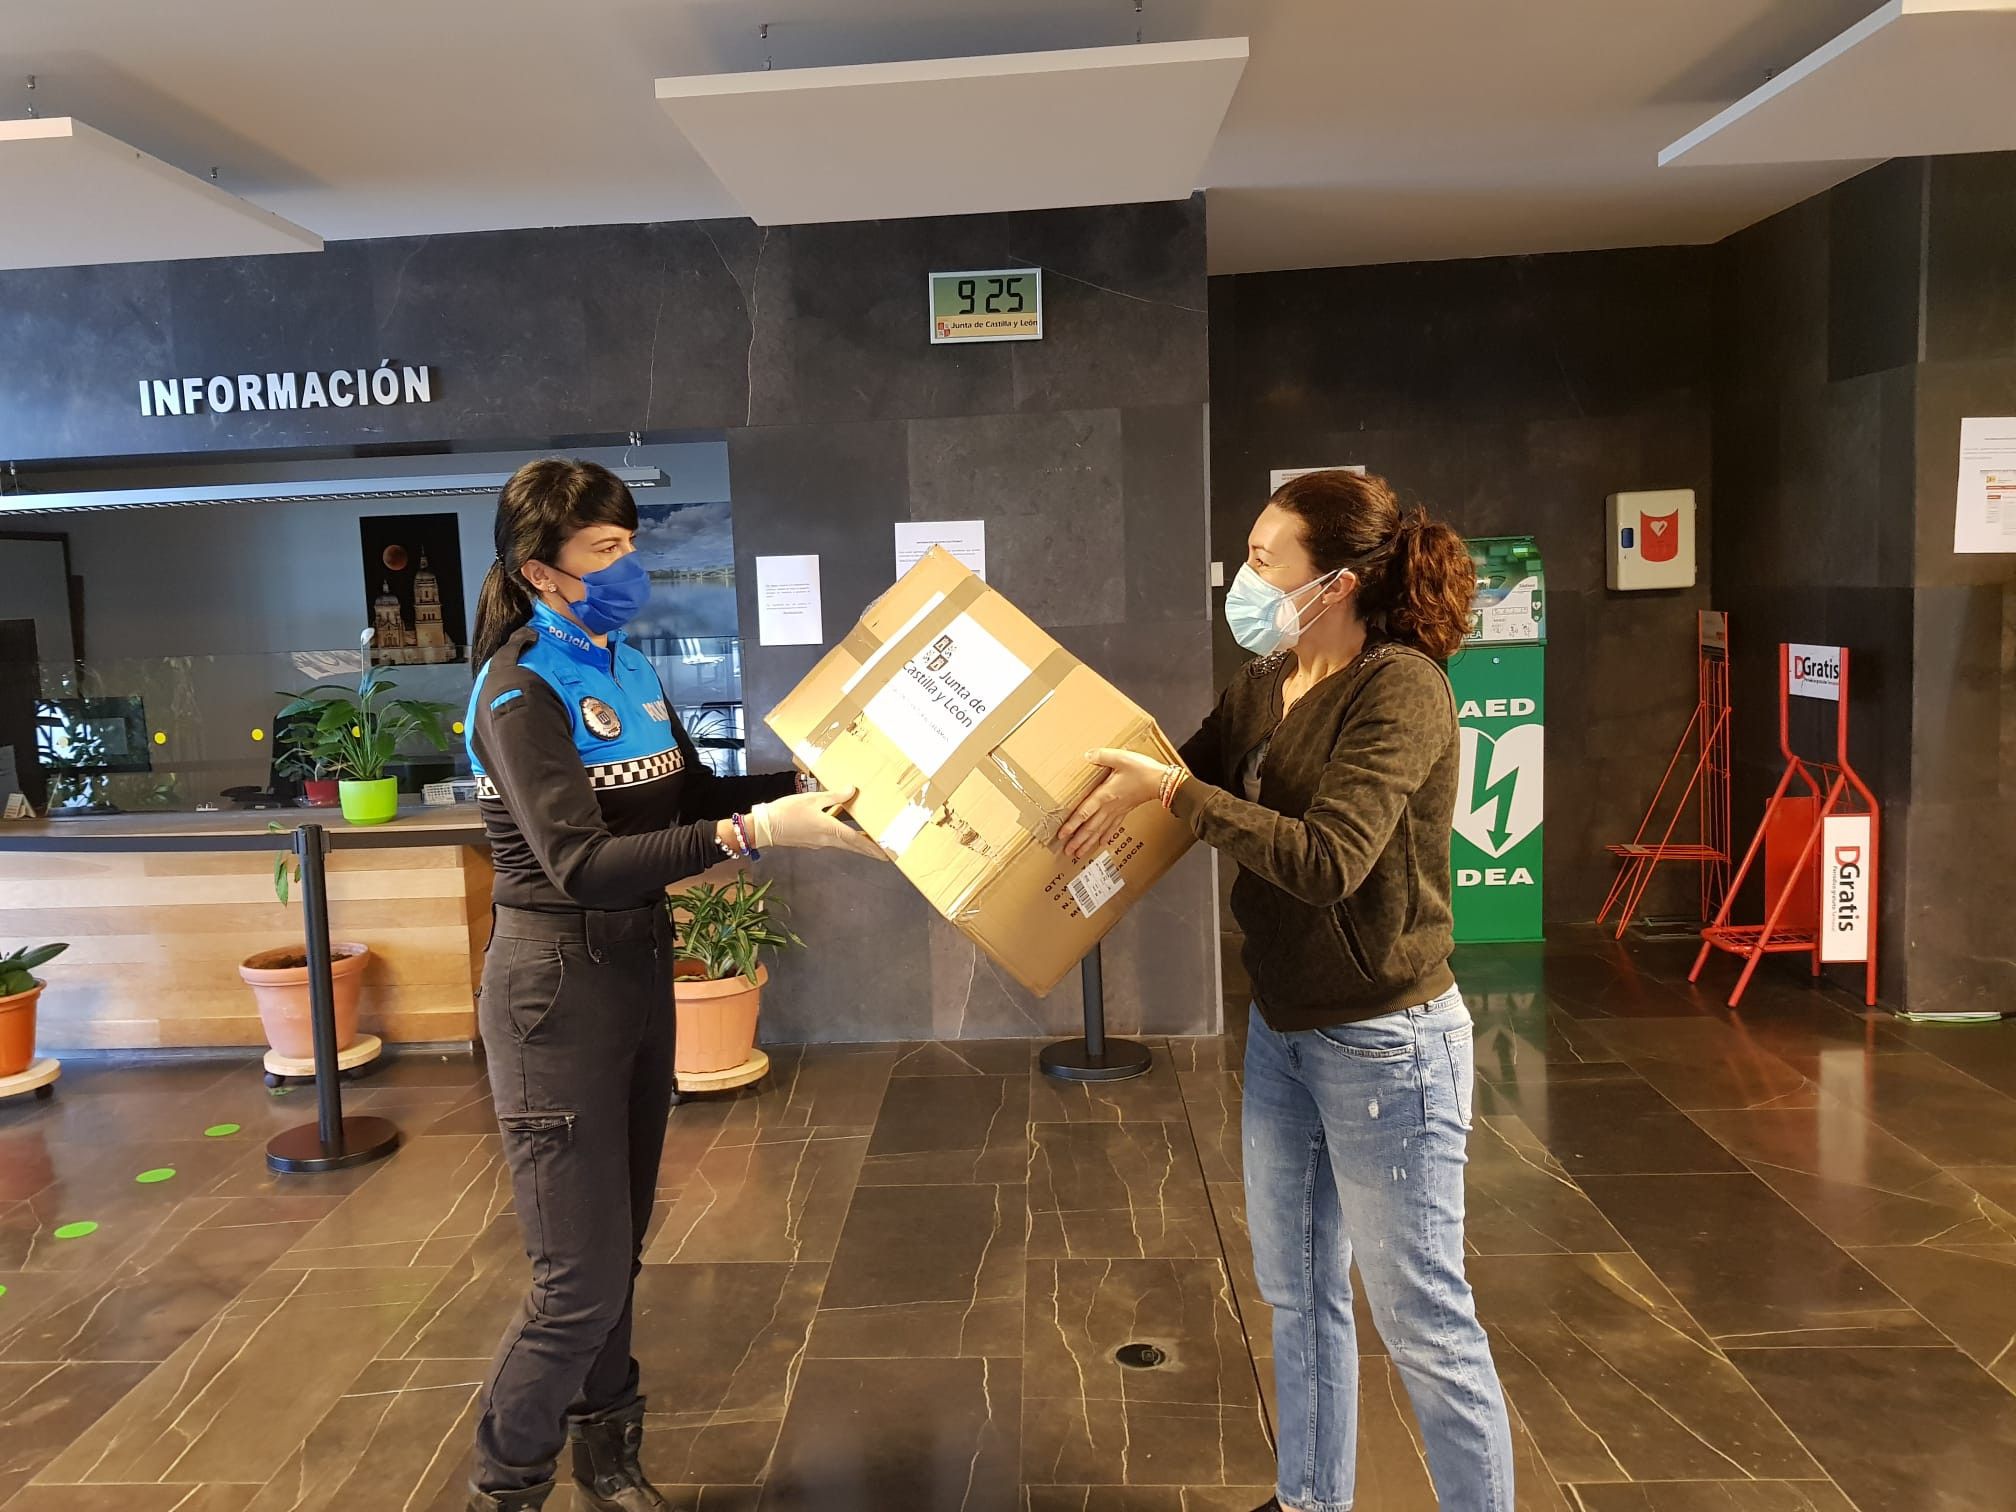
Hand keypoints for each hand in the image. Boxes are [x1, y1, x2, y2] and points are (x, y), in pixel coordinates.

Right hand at [752, 789, 883, 859]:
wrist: (765, 827)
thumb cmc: (787, 811)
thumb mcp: (811, 798)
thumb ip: (833, 796)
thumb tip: (852, 790)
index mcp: (829, 829)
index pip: (856, 839)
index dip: (872, 846)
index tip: (885, 854)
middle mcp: (826, 839)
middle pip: (852, 845)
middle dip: (869, 849)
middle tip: (884, 854)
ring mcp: (818, 842)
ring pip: (843, 843)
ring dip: (857, 843)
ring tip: (870, 842)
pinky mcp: (811, 841)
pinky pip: (832, 840)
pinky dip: (843, 838)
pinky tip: (844, 831)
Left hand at [1057, 748, 1172, 862]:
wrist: (1162, 781)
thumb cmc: (1142, 770)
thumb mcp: (1120, 758)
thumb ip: (1102, 756)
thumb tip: (1086, 755)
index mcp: (1105, 795)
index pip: (1084, 813)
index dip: (1072, 825)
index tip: (1062, 835)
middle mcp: (1109, 807)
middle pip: (1090, 827)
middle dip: (1078, 840)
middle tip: (1068, 852)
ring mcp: (1118, 810)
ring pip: (1100, 830)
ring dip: (1089, 843)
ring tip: (1079, 853)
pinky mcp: (1125, 810)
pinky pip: (1113, 826)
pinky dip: (1106, 836)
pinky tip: (1102, 843)